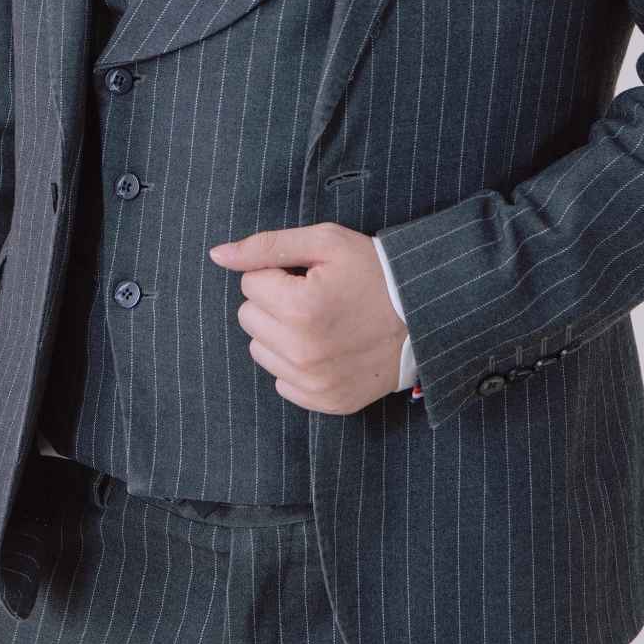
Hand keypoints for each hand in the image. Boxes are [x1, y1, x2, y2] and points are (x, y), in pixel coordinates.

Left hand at [208, 223, 408, 415]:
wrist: (425, 315)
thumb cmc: (374, 271)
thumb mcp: (325, 242)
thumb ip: (266, 246)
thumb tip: (217, 255)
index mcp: (300, 307)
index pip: (250, 283)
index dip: (278, 273)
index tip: (309, 274)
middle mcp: (302, 351)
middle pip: (249, 317)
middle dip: (274, 302)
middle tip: (315, 295)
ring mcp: (314, 382)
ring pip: (260, 350)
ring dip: (281, 332)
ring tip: (320, 320)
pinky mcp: (325, 402)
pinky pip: (281, 381)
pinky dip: (296, 363)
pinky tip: (327, 347)